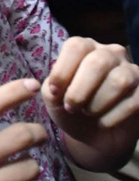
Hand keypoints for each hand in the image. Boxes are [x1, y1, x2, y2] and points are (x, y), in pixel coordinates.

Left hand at [42, 37, 138, 167]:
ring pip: (119, 81)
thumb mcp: (53, 99)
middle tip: (71, 107)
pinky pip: (134, 101)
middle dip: (79, 91)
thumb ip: (51, 89)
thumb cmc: (71, 109)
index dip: (62, 72)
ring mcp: (131, 70)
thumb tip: (57, 87)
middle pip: (98, 62)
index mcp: (85, 49)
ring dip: (97, 104)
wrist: (95, 134)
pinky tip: (104, 122)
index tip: (54, 93)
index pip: (76, 46)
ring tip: (89, 113)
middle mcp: (110, 53)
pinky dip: (112, 117)